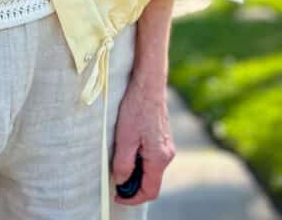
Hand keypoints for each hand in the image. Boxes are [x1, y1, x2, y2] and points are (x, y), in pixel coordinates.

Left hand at [110, 74, 175, 206]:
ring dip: (135, 169)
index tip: (117, 195)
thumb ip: (123, 163)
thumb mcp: (125, 137)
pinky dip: (139, 158)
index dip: (133, 198)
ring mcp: (166, 145)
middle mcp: (167, 154)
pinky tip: (127, 146)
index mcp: (160, 158)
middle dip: (133, 183)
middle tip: (115, 177)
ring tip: (119, 158)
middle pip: (151, 180)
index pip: (150, 191)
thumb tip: (121, 181)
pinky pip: (151, 156)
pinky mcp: (161, 136)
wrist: (149, 83)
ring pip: (150, 168)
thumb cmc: (137, 107)